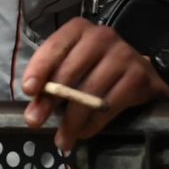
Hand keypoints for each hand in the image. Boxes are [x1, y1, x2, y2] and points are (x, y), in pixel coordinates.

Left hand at [20, 17, 168, 151]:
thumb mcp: (73, 66)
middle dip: (50, 100)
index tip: (28, 90)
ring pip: (89, 92)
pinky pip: (110, 105)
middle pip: (70, 71)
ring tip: (62, 139)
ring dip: (72, 120)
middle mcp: (102, 36)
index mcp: (79, 29)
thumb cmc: (97, 68)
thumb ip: (52, 82)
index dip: (39, 68)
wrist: (139, 73)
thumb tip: (34, 111)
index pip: (55, 46)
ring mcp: (123, 55)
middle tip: (35, 122)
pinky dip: (93, 123)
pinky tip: (84, 132)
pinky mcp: (138, 77)